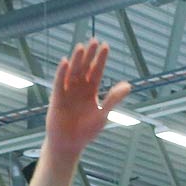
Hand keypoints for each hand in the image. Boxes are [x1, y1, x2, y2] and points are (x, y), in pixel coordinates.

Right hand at [43, 39, 131, 161]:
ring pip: (72, 72)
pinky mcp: (57, 98)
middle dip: (89, 55)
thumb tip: (128, 85)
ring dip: (77, 60)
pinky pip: (59, 83)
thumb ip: (113, 99)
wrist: (69, 144)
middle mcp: (79, 88)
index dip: (100, 59)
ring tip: (81, 47)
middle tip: (94, 40)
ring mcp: (67, 92)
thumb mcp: (103, 114)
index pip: (96, 71)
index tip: (105, 46)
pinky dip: (62, 73)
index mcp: (90, 91)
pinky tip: (66, 62)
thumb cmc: (86, 131)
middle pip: (85, 68)